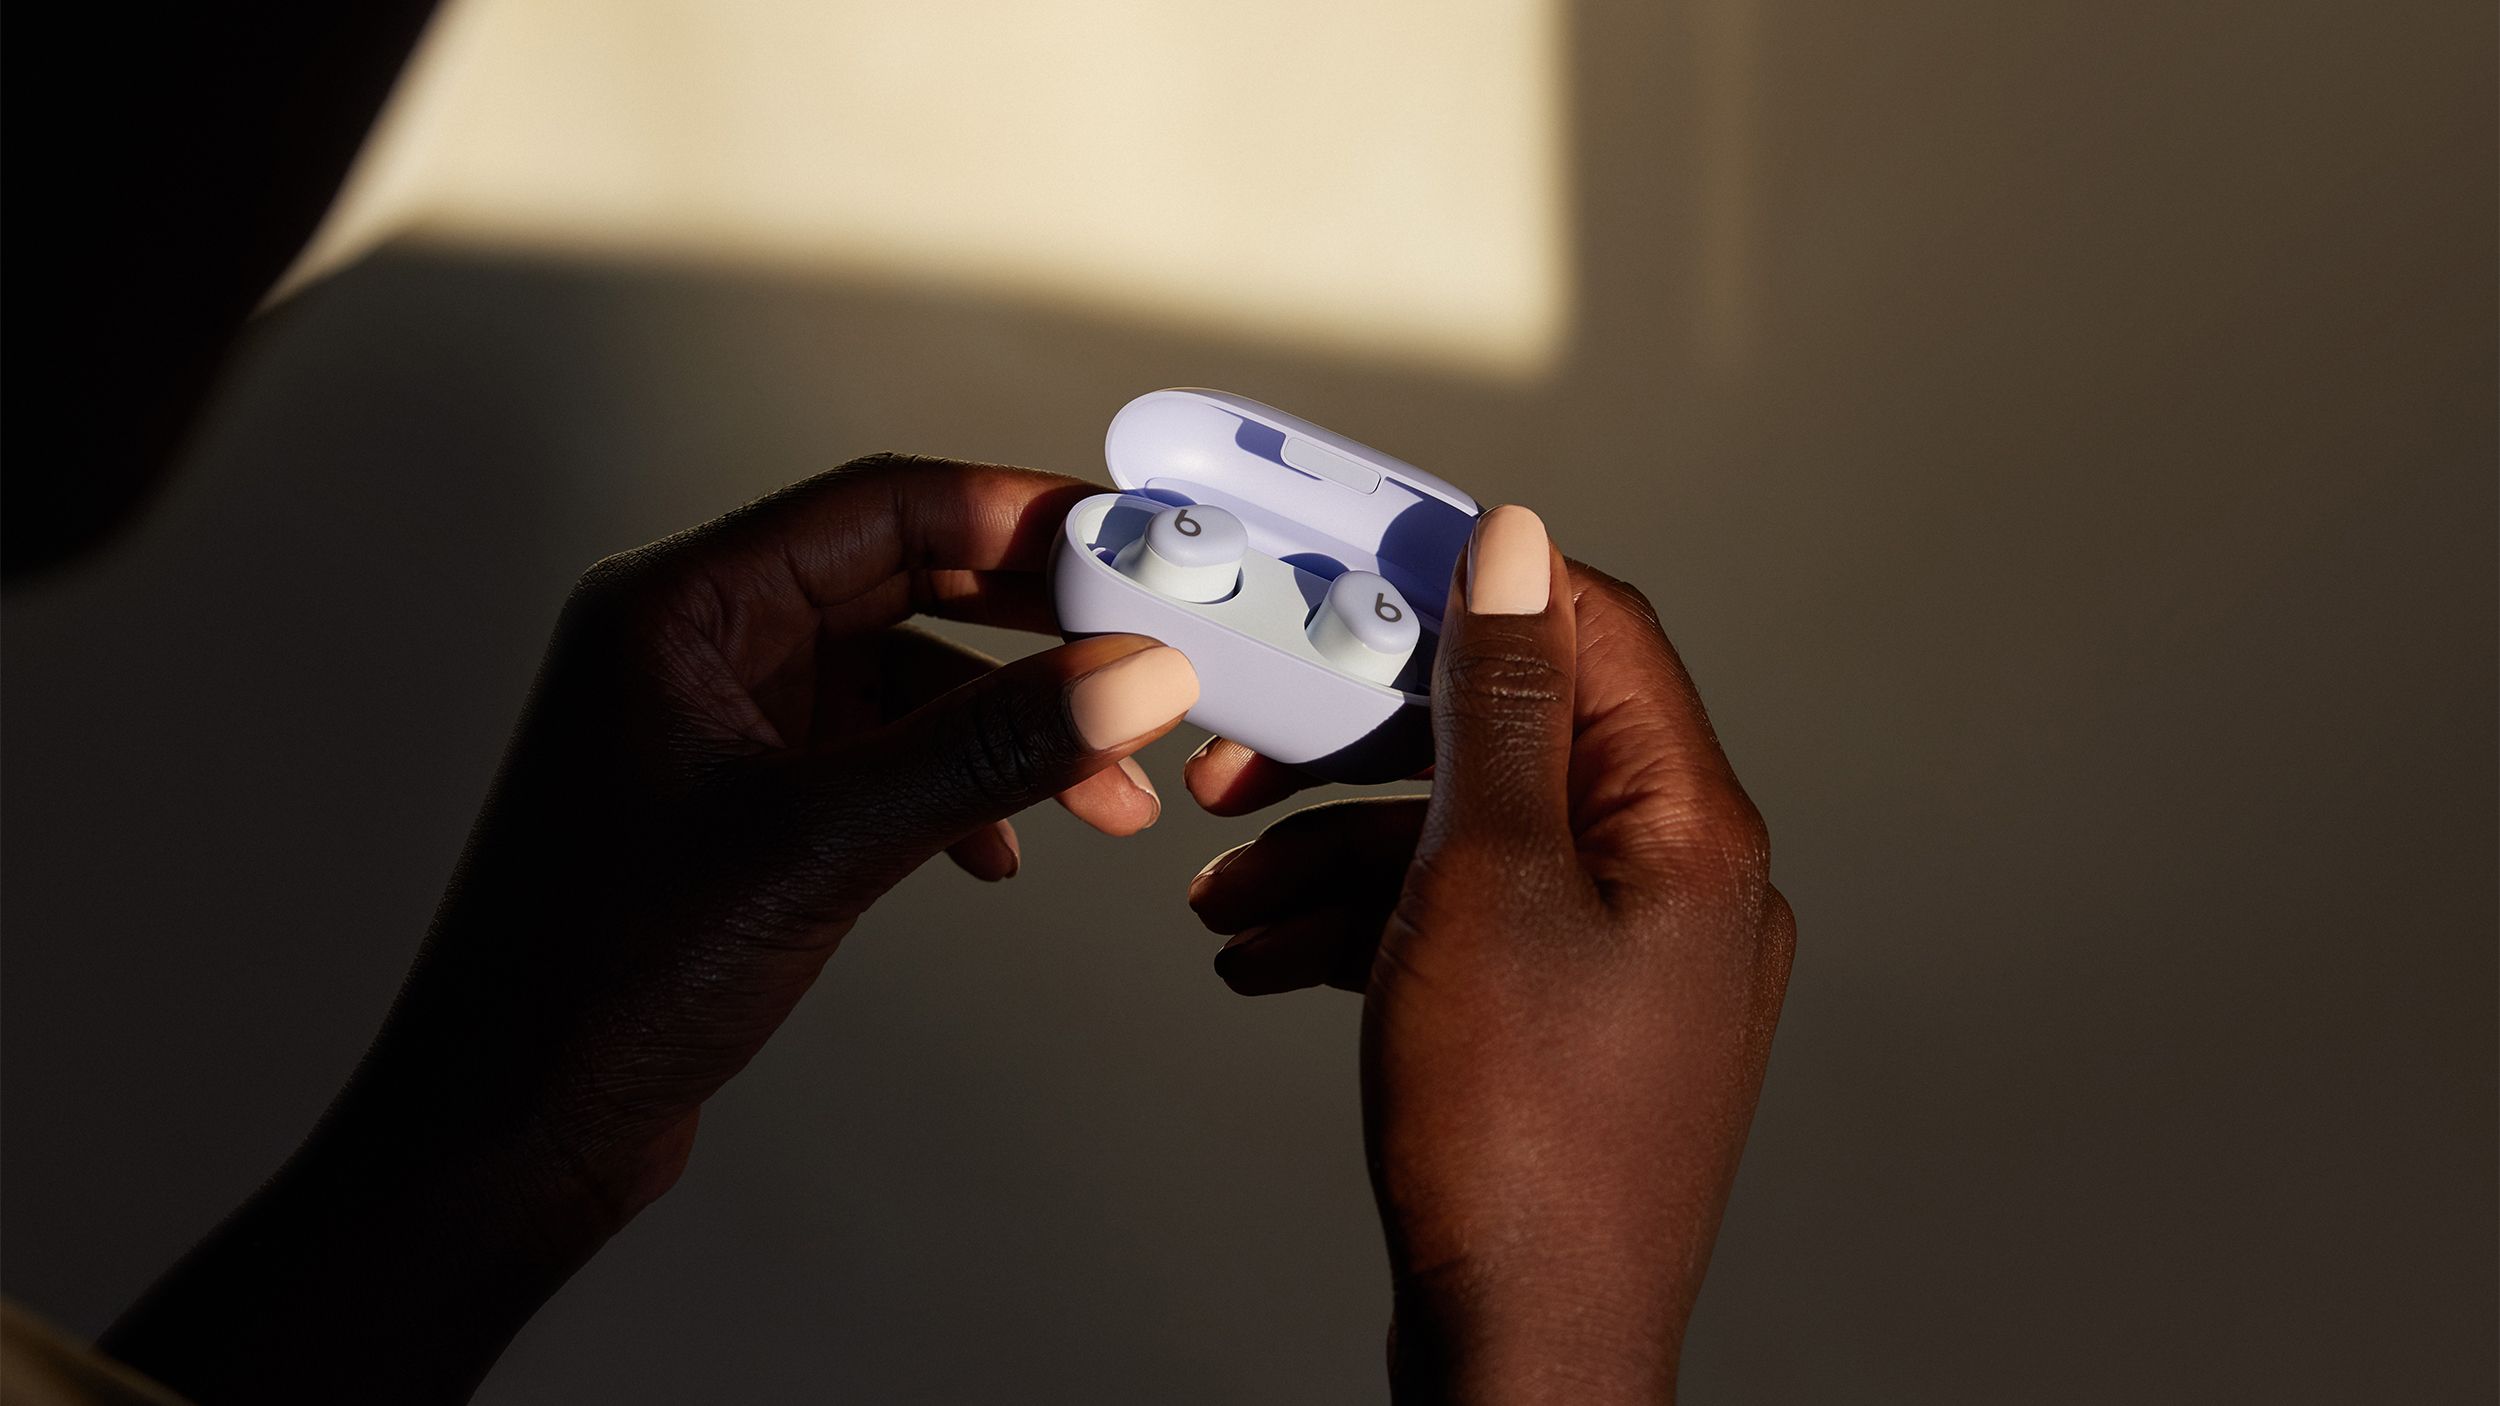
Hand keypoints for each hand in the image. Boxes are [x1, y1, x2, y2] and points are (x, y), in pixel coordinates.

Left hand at [107, 455, 1200, 1404]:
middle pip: (899, 581)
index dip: (1011, 513)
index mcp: (677, 611)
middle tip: (1135, 641)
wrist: (515, 1130)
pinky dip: (953, 788)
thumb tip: (1121, 679)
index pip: (876, 508)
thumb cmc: (594, 982)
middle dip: (1028, 626)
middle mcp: (696, 650)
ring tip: (1101, 788)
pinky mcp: (745, 805)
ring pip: (901, 680)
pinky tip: (995, 849)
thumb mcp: (820, 844)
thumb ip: (983, 752)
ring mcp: (720, 728)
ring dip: (1005, 726)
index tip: (1117, 542)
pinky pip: (880, 755)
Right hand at [1184, 507, 1794, 1400]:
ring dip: (1337, 854)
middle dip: (1361, 752)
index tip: (1353, 580)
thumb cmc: (1519, 1143)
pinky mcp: (1571, 1029)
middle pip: (1511, 744)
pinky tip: (1265, 959)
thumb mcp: (1482, 881)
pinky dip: (1367, 929)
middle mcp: (1678, 884)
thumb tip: (1517, 545)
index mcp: (1689, 829)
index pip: (1594, 635)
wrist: (1524, 1355)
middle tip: (1243, 760)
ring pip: (1471, 846)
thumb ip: (1497, 705)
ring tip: (1223, 897)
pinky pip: (1467, 930)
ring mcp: (1628, 964)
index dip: (1468, 591)